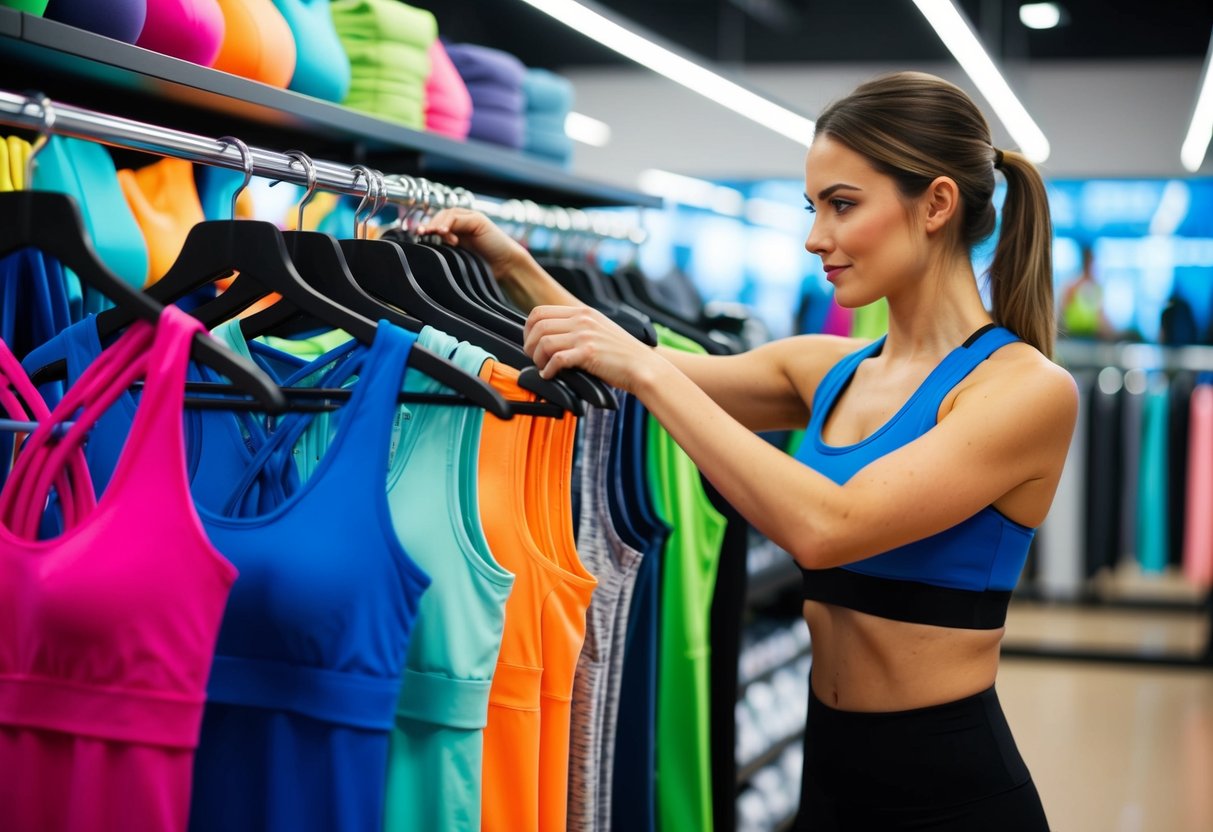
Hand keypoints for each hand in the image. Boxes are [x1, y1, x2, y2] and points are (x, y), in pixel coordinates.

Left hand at [417, 207, 529, 278]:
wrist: (507, 267)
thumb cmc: (485, 268)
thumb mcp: (459, 258)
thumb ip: (445, 250)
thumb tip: (424, 249)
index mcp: (458, 232)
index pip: (438, 223)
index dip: (427, 227)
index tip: (418, 236)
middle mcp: (464, 223)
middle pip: (441, 216)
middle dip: (430, 224)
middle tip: (421, 233)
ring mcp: (472, 219)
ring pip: (447, 214)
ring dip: (438, 223)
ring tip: (433, 233)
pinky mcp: (478, 219)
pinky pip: (457, 217)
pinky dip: (448, 223)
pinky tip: (444, 233)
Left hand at [524, 305, 664, 393]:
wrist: (643, 366)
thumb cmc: (621, 354)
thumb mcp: (599, 329)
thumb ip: (577, 327)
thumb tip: (550, 337)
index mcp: (583, 312)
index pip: (540, 311)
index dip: (528, 328)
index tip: (530, 342)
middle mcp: (582, 319)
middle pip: (538, 326)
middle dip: (529, 344)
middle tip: (533, 358)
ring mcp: (585, 335)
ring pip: (544, 342)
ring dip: (538, 358)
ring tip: (543, 368)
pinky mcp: (588, 353)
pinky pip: (556, 360)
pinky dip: (548, 370)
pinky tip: (550, 376)